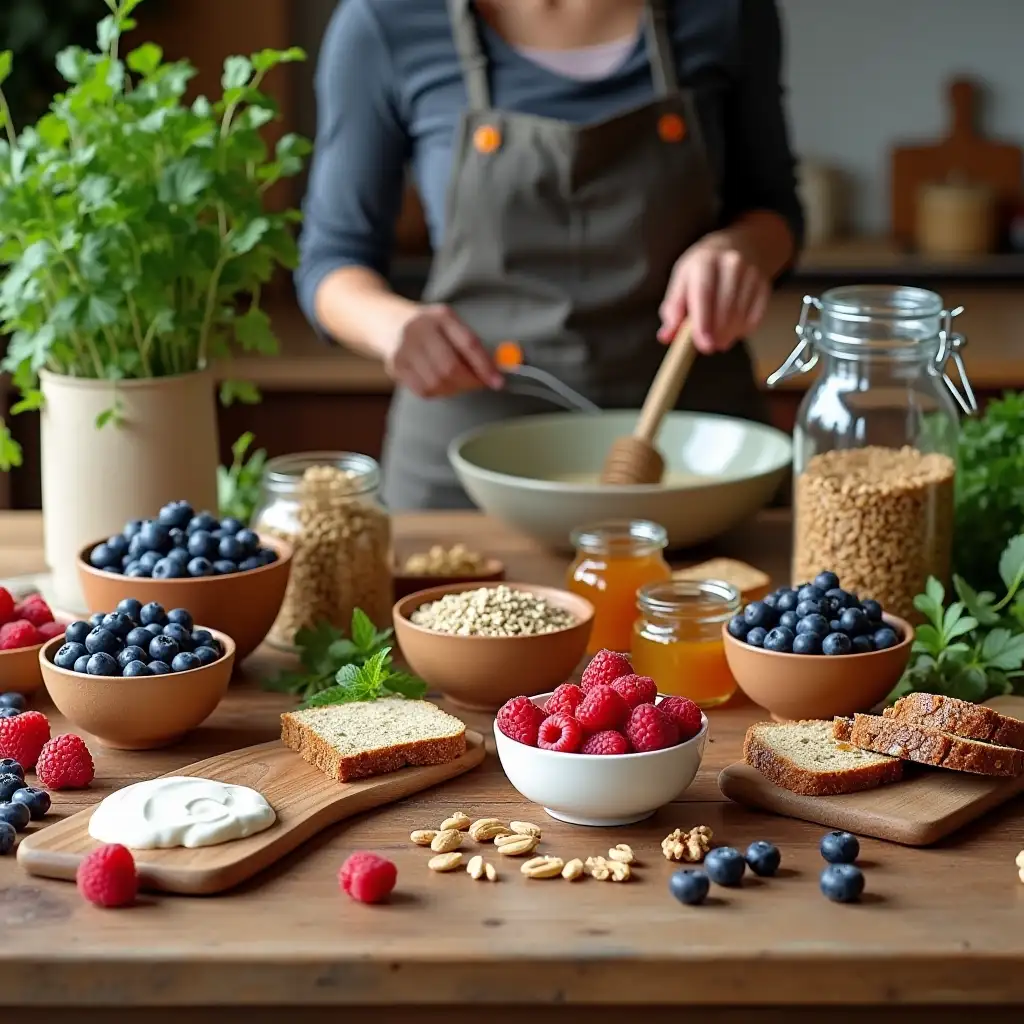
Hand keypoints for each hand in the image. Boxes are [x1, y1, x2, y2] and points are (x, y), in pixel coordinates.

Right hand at [383, 304, 503, 397]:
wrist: (389, 322)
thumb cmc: (430, 328)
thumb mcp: (450, 325)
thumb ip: (470, 346)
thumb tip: (493, 374)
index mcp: (441, 316)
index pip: (468, 344)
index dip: (485, 366)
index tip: (498, 382)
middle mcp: (420, 329)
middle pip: (450, 368)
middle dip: (469, 382)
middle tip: (478, 384)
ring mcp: (404, 348)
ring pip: (437, 383)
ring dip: (454, 389)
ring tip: (458, 382)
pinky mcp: (395, 365)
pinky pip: (423, 390)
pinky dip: (438, 392)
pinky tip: (440, 383)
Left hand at [658, 235, 770, 354]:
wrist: (737, 245)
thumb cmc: (703, 269)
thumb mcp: (682, 280)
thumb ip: (673, 309)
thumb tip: (666, 335)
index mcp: (704, 261)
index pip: (704, 294)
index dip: (703, 322)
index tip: (703, 345)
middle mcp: (731, 263)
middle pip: (725, 306)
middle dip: (717, 333)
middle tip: (709, 347)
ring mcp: (751, 272)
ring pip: (741, 313)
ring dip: (729, 333)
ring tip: (719, 340)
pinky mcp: (764, 284)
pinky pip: (756, 315)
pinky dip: (744, 328)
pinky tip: (734, 329)